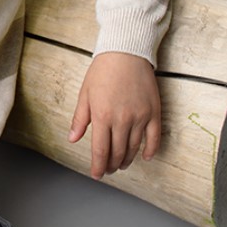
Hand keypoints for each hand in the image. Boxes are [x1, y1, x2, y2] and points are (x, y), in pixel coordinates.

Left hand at [68, 52, 160, 179]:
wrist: (125, 52)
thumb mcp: (85, 94)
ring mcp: (140, 117)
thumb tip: (73, 138)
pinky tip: (144, 156)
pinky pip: (154, 138)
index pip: (100, 150)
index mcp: (102, 116)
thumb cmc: (102, 71)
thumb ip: (80, 119)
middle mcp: (122, 119)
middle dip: (112, 165)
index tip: (97, 174)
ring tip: (122, 164)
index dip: (98, 166)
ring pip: (134, 147)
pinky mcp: (153, 112)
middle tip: (108, 169)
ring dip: (127, 159)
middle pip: (117, 152)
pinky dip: (149, 150)